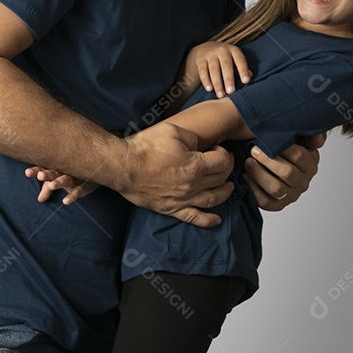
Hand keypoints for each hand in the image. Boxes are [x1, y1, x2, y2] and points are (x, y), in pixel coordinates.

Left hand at [25, 166, 97, 204]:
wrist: (96, 171)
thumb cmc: (73, 175)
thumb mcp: (59, 181)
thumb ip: (47, 189)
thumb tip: (39, 199)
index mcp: (56, 169)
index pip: (44, 169)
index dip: (36, 170)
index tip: (27, 173)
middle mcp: (65, 172)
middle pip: (54, 172)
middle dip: (47, 174)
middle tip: (40, 175)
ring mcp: (75, 178)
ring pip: (65, 179)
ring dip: (58, 182)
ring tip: (52, 186)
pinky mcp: (84, 186)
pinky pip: (78, 191)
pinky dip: (72, 196)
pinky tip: (65, 201)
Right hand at [118, 122, 235, 227]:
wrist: (123, 166)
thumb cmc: (145, 147)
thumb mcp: (174, 131)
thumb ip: (194, 138)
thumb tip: (202, 145)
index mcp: (195, 166)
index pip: (222, 162)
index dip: (225, 154)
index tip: (219, 151)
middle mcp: (192, 185)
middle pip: (221, 180)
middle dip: (227, 169)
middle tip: (224, 163)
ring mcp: (182, 199)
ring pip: (213, 199)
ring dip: (225, 193)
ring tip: (229, 187)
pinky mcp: (171, 209)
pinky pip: (194, 218)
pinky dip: (208, 221)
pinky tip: (217, 220)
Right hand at [188, 41, 250, 96]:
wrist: (207, 47)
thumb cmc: (226, 57)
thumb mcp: (235, 59)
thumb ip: (242, 68)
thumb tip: (250, 77)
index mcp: (234, 50)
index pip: (240, 60)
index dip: (243, 70)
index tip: (246, 81)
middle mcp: (222, 51)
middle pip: (226, 65)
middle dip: (228, 79)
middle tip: (231, 92)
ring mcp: (210, 54)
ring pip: (214, 69)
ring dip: (217, 83)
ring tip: (221, 95)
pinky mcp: (201, 59)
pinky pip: (203, 71)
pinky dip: (206, 80)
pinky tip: (209, 89)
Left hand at [245, 132, 324, 210]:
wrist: (272, 166)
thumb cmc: (284, 150)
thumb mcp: (298, 138)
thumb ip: (309, 135)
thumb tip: (318, 136)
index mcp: (310, 164)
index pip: (299, 156)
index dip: (281, 147)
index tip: (266, 139)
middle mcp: (303, 182)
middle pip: (287, 172)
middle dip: (267, 160)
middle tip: (253, 150)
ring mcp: (291, 195)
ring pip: (276, 188)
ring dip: (259, 174)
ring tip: (248, 162)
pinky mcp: (277, 205)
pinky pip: (265, 201)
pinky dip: (253, 188)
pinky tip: (245, 176)